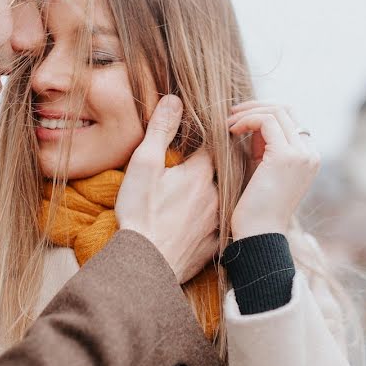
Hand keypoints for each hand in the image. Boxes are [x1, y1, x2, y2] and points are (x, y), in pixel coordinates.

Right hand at [116, 95, 218, 282]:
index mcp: (202, 173)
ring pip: (225, 197)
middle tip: (199, 160)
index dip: (208, 136)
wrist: (145, 265)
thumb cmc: (140, 213)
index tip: (198, 134)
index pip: (215, 144)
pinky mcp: (214, 245)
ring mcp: (218, 221)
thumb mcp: (144, 164)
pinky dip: (214, 217)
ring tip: (200, 188)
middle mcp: (217, 195)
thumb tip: (174, 100)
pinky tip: (203, 218)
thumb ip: (161, 130)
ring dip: (216, 190)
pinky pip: (221, 224)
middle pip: (224, 170)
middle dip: (214, 163)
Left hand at [227, 101, 319, 239]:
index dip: (262, 113)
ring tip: (228, 123)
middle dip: (255, 107)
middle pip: (285, 110)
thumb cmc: (254, 205)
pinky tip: (231, 130)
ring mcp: (302, 154)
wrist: (258, 234)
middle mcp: (311, 153)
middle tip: (230, 116)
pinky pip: (266, 120)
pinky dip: (246, 120)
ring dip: (248, 112)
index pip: (290, 119)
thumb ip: (263, 144)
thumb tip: (252, 120)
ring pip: (276, 111)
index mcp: (309, 157)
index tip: (238, 121)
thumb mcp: (262, 168)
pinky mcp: (287, 155)